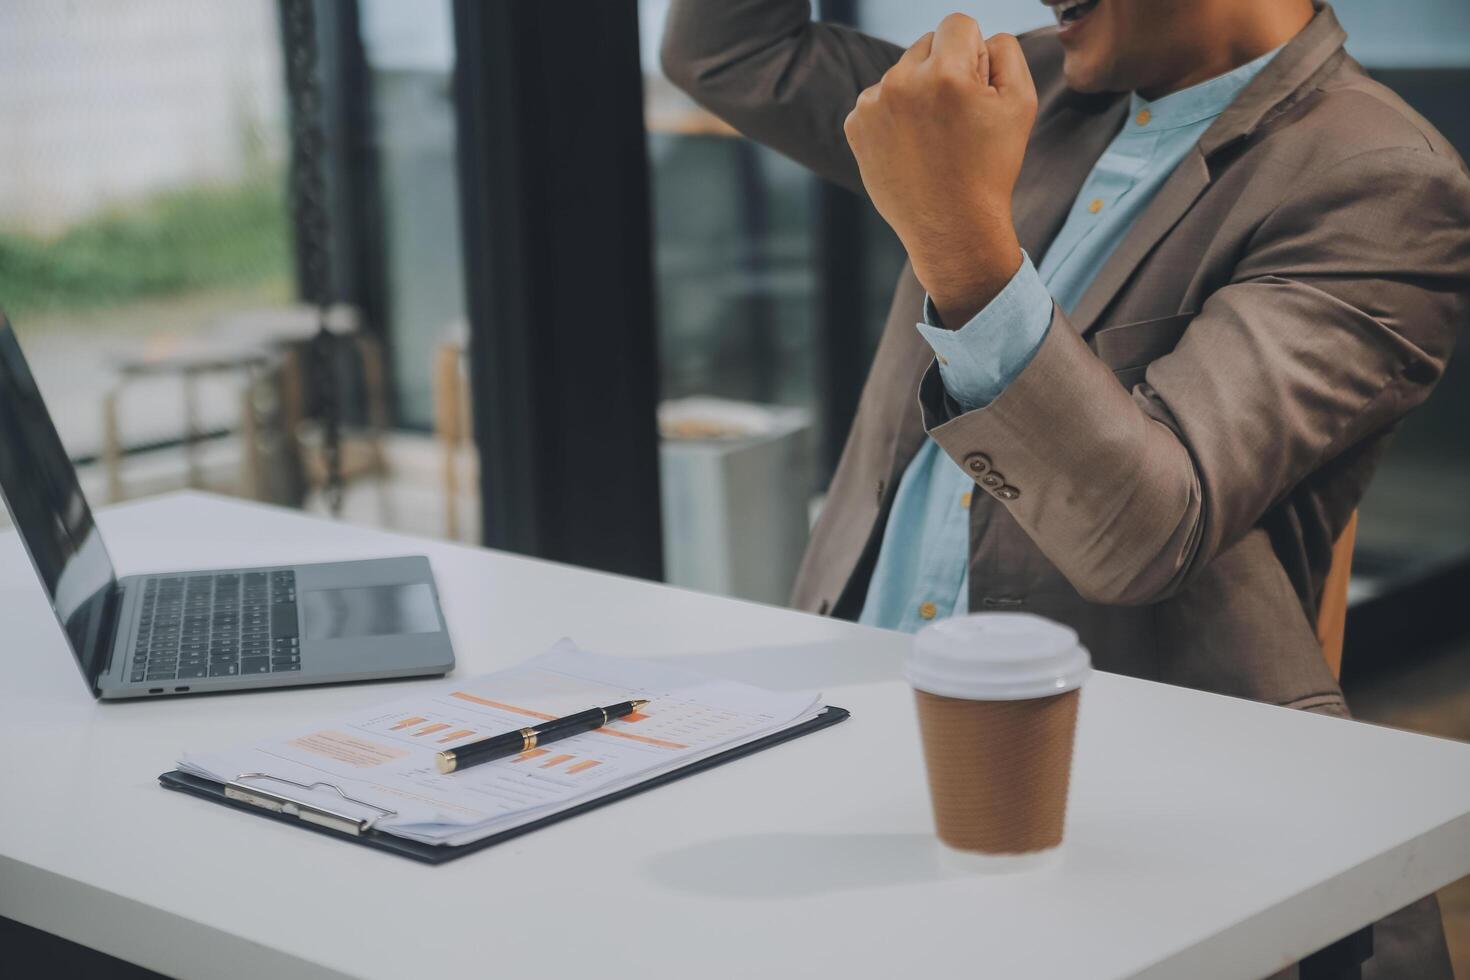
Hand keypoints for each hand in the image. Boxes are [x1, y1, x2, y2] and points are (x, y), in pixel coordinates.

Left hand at [843, 14, 1037, 326]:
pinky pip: (879, 100)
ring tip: (933, 137)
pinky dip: (894, 116)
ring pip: (901, 73)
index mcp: (945, 73)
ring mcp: (872, 105)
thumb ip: (1005, 51)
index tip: (975, 87)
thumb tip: (980, 38)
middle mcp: (901, 82)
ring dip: (918, 92)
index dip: (973, 53)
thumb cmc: (990, 167)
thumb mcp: (1020, 102)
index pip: (957, 24)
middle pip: (926, 44)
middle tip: (957, 117)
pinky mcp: (855, 126)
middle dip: (944, 69)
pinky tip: (911, 147)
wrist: (950, 228)